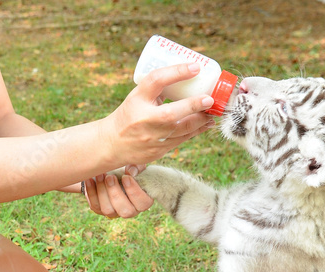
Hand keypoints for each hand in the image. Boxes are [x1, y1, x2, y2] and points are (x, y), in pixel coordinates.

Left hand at [82, 165, 153, 218]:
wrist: (110, 173)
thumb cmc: (127, 170)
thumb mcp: (134, 166)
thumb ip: (136, 167)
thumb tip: (131, 171)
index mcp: (142, 201)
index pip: (143, 203)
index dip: (135, 192)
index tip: (126, 177)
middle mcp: (130, 210)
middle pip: (125, 211)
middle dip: (116, 193)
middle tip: (110, 177)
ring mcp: (114, 212)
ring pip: (108, 210)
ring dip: (103, 192)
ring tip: (100, 175)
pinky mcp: (100, 210)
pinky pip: (95, 205)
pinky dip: (91, 192)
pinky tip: (90, 179)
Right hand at [101, 63, 215, 165]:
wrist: (112, 143)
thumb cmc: (130, 114)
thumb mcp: (138, 96)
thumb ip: (160, 89)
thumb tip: (192, 79)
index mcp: (137, 99)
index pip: (156, 80)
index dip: (177, 72)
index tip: (196, 67)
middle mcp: (144, 119)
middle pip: (172, 112)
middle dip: (194, 106)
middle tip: (210, 99)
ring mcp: (151, 138)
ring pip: (182, 130)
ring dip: (201, 121)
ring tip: (212, 112)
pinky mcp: (158, 151)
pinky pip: (182, 140)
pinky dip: (196, 131)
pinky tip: (205, 125)